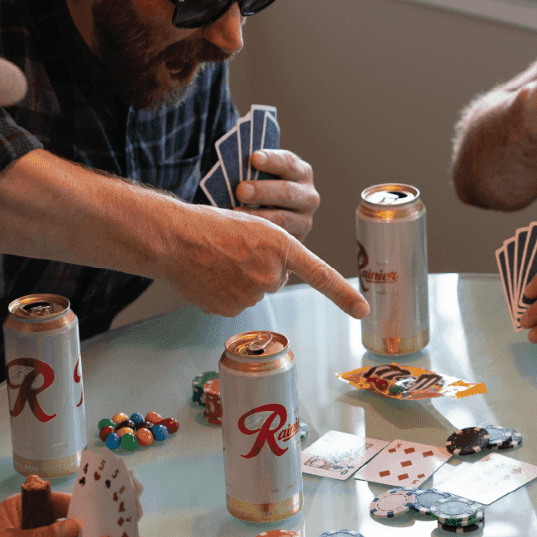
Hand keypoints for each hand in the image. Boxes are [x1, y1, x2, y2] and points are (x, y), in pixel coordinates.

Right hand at [165, 203, 367, 318]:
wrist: (172, 238)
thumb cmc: (210, 225)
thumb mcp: (254, 228)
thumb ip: (274, 253)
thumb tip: (276, 278)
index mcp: (281, 246)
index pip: (321, 275)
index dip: (344, 295)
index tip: (363, 310)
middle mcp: (271, 273)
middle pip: (276, 279)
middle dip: (260, 269)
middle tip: (234, 252)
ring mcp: (251, 295)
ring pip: (254, 292)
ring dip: (240, 281)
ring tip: (217, 261)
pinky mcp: (230, 310)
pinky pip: (235, 304)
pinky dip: (224, 293)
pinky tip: (209, 276)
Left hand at [235, 149, 318, 240]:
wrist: (271, 220)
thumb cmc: (259, 191)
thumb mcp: (262, 178)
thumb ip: (252, 172)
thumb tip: (231, 166)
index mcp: (301, 172)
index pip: (288, 163)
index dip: (272, 160)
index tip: (254, 158)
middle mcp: (308, 195)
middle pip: (287, 192)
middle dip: (262, 191)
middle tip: (241, 190)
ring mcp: (304, 220)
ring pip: (283, 218)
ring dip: (259, 216)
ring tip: (236, 213)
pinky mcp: (296, 240)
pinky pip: (278, 239)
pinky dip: (261, 235)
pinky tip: (245, 231)